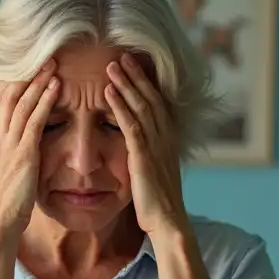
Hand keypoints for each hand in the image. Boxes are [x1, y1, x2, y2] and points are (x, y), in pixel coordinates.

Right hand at [0, 60, 59, 239]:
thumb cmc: (6, 196)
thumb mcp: (5, 165)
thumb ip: (12, 147)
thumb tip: (23, 137)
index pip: (0, 98)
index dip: (15, 79)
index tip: (29, 65)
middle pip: (9, 92)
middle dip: (27, 72)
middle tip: (44, 55)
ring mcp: (8, 142)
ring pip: (22, 101)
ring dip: (38, 80)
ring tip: (53, 63)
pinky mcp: (23, 152)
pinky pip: (34, 120)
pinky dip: (45, 100)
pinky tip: (56, 87)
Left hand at [105, 54, 188, 238]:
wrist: (168, 223)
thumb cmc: (158, 203)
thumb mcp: (154, 173)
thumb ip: (148, 156)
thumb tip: (140, 150)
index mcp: (168, 140)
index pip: (158, 103)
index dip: (147, 83)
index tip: (134, 66)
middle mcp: (166, 138)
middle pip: (151, 98)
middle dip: (136, 76)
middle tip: (122, 55)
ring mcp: (156, 146)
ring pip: (142, 106)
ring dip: (127, 84)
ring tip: (112, 65)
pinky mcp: (144, 156)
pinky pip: (131, 125)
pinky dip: (120, 106)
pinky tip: (109, 92)